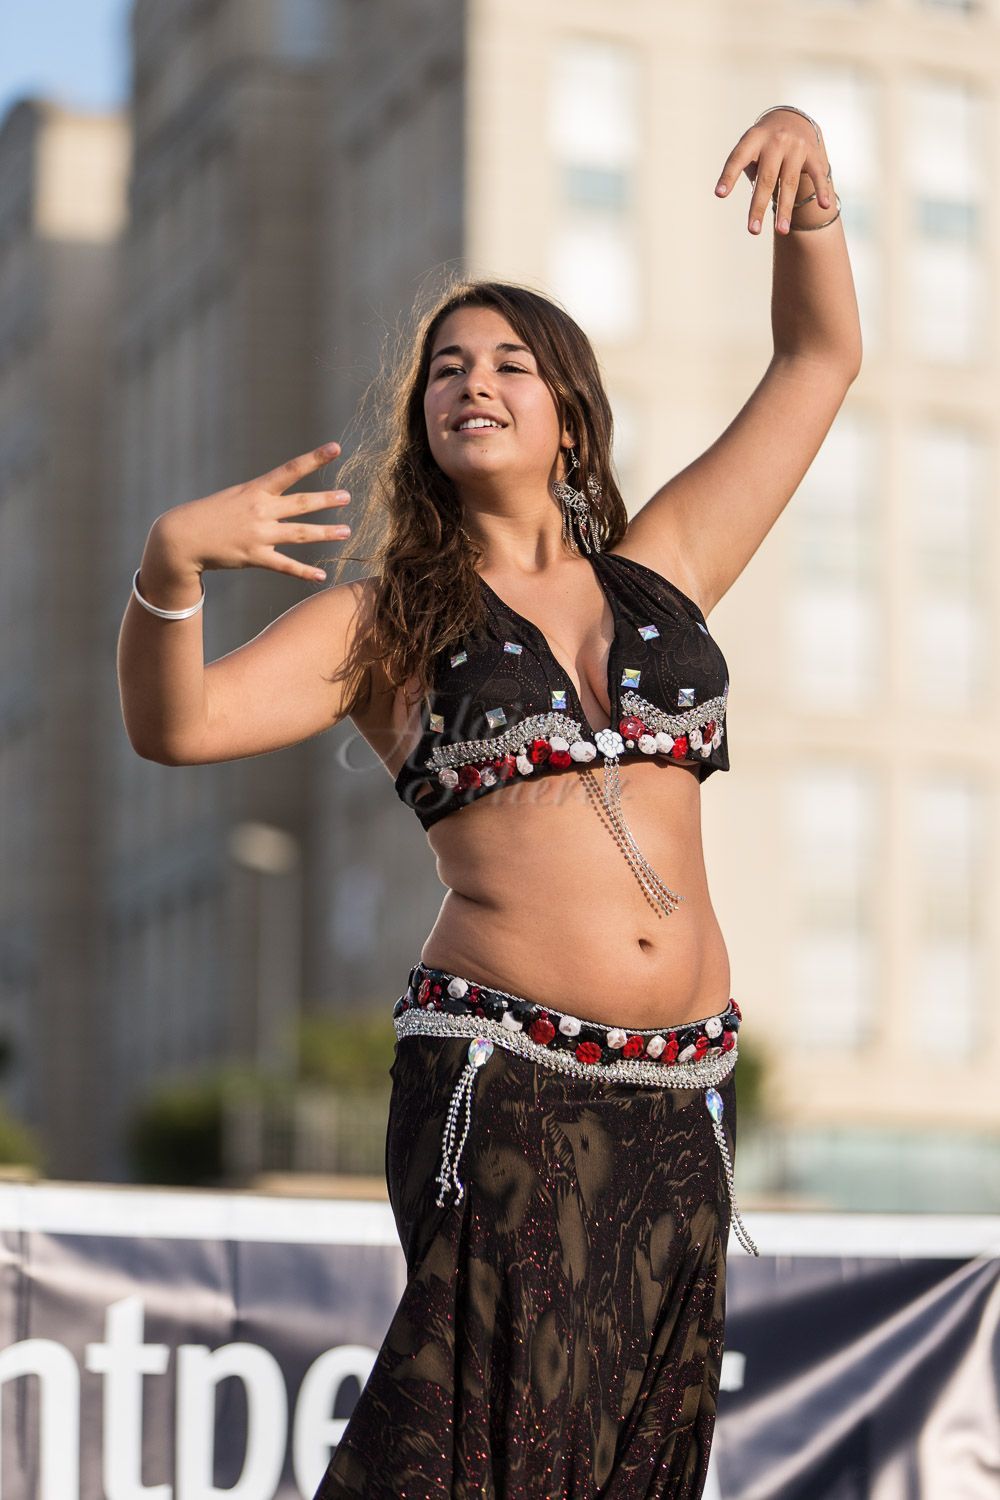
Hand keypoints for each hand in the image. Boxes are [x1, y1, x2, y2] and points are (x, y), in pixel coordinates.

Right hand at [154, 442, 350, 583]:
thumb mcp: (234, 498)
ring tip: (346, 532)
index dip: (314, 458)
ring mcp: (258, 534)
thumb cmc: (208, 516)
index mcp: (255, 490)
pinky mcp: (254, 556)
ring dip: (325, 533)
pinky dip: (304, 572)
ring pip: (300, 533)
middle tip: (347, 496)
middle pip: (302, 503)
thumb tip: (281, 502)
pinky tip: (321, 575)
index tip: (336, 448)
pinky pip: (285, 566)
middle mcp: (260, 510)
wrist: (181, 538)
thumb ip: (260, 500)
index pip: (290, 470)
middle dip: (327, 499)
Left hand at [714, 108, 832, 235]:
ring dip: (785, 209)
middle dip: (758, 206)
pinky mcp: (812, 153)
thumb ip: (746, 170)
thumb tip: (752, 207)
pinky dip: (822, 190)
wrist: (790, 119)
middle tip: (753, 231)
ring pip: (789, 183)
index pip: (737, 158)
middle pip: (765, 179)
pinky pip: (818, 174)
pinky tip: (824, 205)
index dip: (728, 176)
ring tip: (781, 231)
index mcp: (753, 139)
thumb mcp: (750, 149)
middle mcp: (775, 141)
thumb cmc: (762, 146)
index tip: (719, 194)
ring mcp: (795, 146)